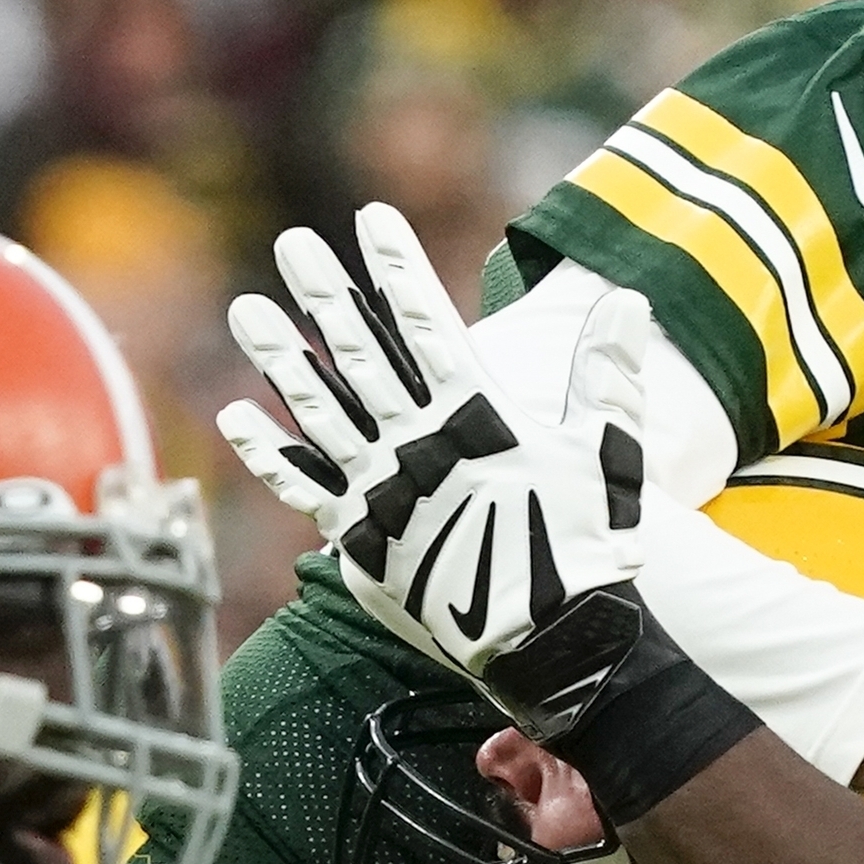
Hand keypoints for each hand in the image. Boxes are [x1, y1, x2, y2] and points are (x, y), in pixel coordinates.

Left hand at [218, 206, 652, 726]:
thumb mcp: (610, 453)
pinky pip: (301, 488)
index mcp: (476, 415)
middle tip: (295, 245)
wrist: (550, 644)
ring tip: (246, 309)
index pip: (425, 324)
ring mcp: (382, 491)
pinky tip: (235, 416)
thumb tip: (627, 301)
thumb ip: (610, 375)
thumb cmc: (586, 550)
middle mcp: (418, 444)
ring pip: (317, 410)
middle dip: (325, 294)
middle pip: (359, 354)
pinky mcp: (362, 539)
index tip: (371, 219)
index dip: (396, 268)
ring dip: (280, 357)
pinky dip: (266, 452)